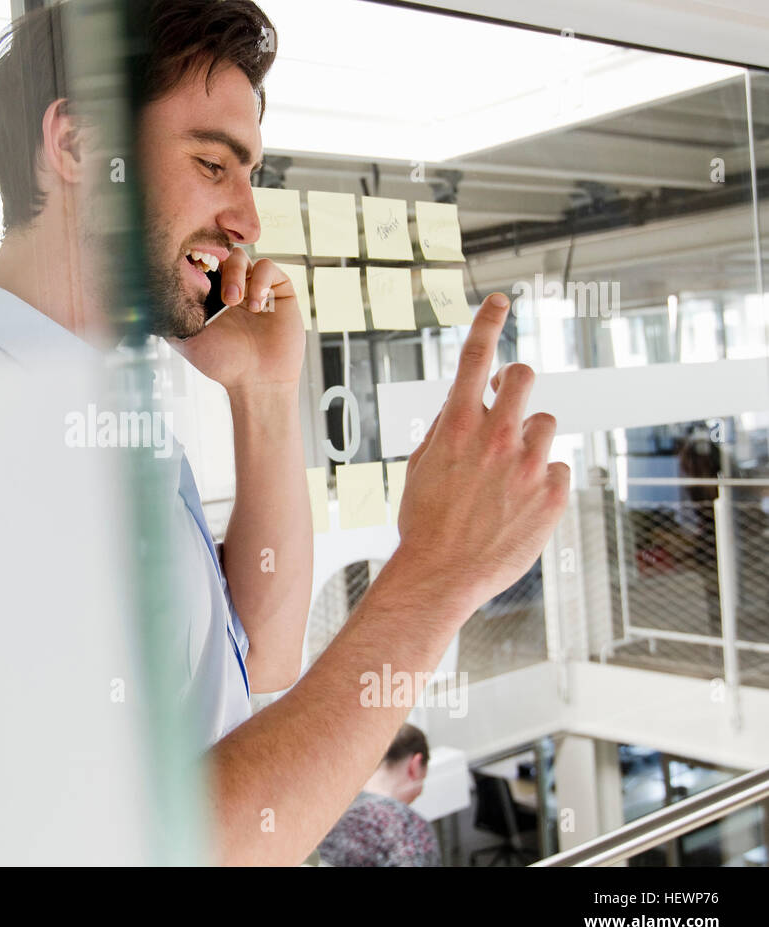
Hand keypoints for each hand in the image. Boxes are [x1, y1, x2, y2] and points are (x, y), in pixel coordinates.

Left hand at [166, 248, 305, 393]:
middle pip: (219, 253)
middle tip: (221, 297)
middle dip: (216, 266)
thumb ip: (167, 316)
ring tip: (236, 302)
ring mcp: (255, 285)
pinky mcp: (279, 290)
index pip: (199, 262)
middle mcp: (231, 285)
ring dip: (236, 274)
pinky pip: (268, 267)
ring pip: (241, 256)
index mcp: (209, 293)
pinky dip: (260, 281)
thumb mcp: (185, 338)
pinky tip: (257, 306)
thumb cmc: (221, 363)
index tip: (191, 272)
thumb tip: (143, 295)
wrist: (257, 380)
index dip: (195, 260)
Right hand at [393, 293, 569, 614]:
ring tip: (506, 474)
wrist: (441, 574)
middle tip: (509, 398)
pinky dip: (541, 481)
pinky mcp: (552, 494)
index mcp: (458, 425)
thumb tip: (465, 401)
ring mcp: (528, 465)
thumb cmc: (424, 521)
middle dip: (516, 382)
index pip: (477, 356)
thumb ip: (446, 427)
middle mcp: (497, 437)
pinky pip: (556, 469)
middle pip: (524, 377)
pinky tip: (518, 505)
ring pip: (544, 425)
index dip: (489, 321)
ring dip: (528, 439)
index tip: (501, 300)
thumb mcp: (421, 465)